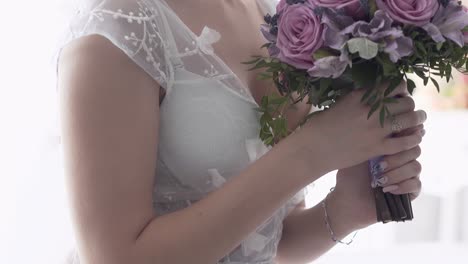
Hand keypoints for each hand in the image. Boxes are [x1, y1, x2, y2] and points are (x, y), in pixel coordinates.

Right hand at [295, 81, 426, 171]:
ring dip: (417, 118)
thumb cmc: (321, 126)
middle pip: (407, 101)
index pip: (393, 84)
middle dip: (409, 103)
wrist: (313, 150)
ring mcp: (376, 130)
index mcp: (361, 96)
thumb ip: (360, 96)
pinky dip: (413, 138)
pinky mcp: (377, 148)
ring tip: (418, 120)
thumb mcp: (341, 103)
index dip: (401, 87)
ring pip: (411, 119)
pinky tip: (413, 137)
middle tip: (406, 108)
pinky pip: (406, 142)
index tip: (399, 93)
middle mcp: (372, 111)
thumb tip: (377, 91)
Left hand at [330, 125, 423, 227]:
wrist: (346, 199)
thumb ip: (374, 137)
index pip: (408, 135)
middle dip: (397, 157)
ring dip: (397, 173)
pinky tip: (387, 189)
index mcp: (392, 146)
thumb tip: (387, 119)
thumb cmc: (349, 174)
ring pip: (416, 166)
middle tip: (378, 166)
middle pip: (415, 149)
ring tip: (379, 180)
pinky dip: (403, 186)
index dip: (403, 137)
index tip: (390, 141)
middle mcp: (402, 159)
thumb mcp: (359, 153)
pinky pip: (417, 185)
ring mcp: (407, 175)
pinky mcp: (409, 192)